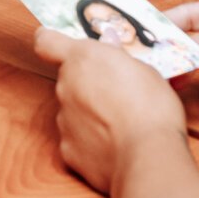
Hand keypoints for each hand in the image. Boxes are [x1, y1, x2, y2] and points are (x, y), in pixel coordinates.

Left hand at [35, 26, 187, 195]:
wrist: (148, 157)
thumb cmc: (152, 108)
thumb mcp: (145, 71)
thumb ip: (119, 56)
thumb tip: (108, 42)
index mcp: (82, 59)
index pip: (46, 41)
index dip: (50, 40)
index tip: (59, 44)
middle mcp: (65, 86)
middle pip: (68, 78)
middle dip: (87, 82)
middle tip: (116, 91)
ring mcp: (64, 119)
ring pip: (73, 108)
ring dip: (89, 111)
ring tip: (120, 123)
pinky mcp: (67, 149)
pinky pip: (76, 137)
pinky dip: (91, 140)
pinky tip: (114, 145)